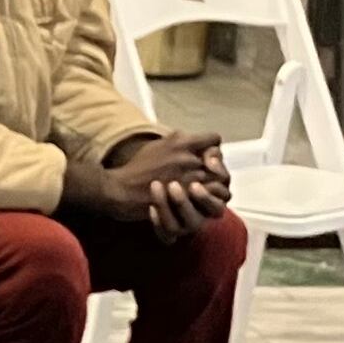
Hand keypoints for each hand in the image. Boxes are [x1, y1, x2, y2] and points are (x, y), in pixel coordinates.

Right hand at [70, 133, 228, 240]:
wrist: (122, 191)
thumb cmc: (137, 169)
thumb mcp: (156, 146)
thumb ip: (177, 142)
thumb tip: (193, 141)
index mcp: (180, 140)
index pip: (214, 140)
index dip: (213, 149)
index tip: (207, 158)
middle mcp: (188, 156)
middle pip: (220, 161)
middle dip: (217, 169)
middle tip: (210, 177)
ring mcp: (189, 176)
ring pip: (221, 181)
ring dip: (216, 186)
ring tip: (208, 192)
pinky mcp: (188, 197)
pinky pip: (213, 198)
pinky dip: (210, 201)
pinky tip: (202, 203)